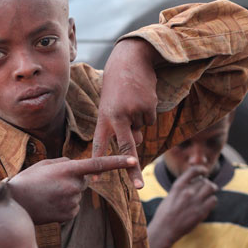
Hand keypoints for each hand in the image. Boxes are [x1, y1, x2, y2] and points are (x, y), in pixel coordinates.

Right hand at [7, 155, 137, 223]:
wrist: (14, 203)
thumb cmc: (28, 180)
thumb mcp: (46, 164)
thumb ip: (66, 163)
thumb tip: (79, 168)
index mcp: (68, 169)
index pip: (98, 164)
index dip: (118, 162)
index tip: (134, 160)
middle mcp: (73, 186)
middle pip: (84, 181)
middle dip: (73, 181)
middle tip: (52, 183)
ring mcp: (72, 202)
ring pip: (77, 195)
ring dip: (67, 194)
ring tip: (47, 195)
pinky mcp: (69, 215)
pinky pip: (73, 207)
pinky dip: (64, 206)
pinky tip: (50, 205)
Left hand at [93, 38, 162, 188]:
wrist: (130, 59)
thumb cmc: (117, 87)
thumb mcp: (112, 107)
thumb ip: (121, 128)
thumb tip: (137, 143)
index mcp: (104, 118)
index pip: (99, 144)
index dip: (98, 162)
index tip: (96, 180)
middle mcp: (117, 117)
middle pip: (126, 148)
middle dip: (133, 170)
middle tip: (138, 188)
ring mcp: (133, 112)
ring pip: (141, 130)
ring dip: (139, 120)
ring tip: (131, 100)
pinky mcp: (148, 107)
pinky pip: (151, 121)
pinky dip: (148, 113)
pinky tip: (141, 98)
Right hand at [147, 166, 217, 247]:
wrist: (164, 230)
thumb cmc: (165, 214)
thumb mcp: (170, 196)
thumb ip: (182, 189)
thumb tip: (194, 184)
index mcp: (177, 186)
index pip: (193, 171)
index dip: (201, 169)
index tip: (204, 171)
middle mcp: (187, 192)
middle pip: (204, 181)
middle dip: (206, 183)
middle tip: (206, 187)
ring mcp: (195, 202)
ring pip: (211, 188)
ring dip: (211, 190)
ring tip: (209, 193)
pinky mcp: (201, 212)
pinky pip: (213, 200)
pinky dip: (212, 200)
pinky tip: (207, 204)